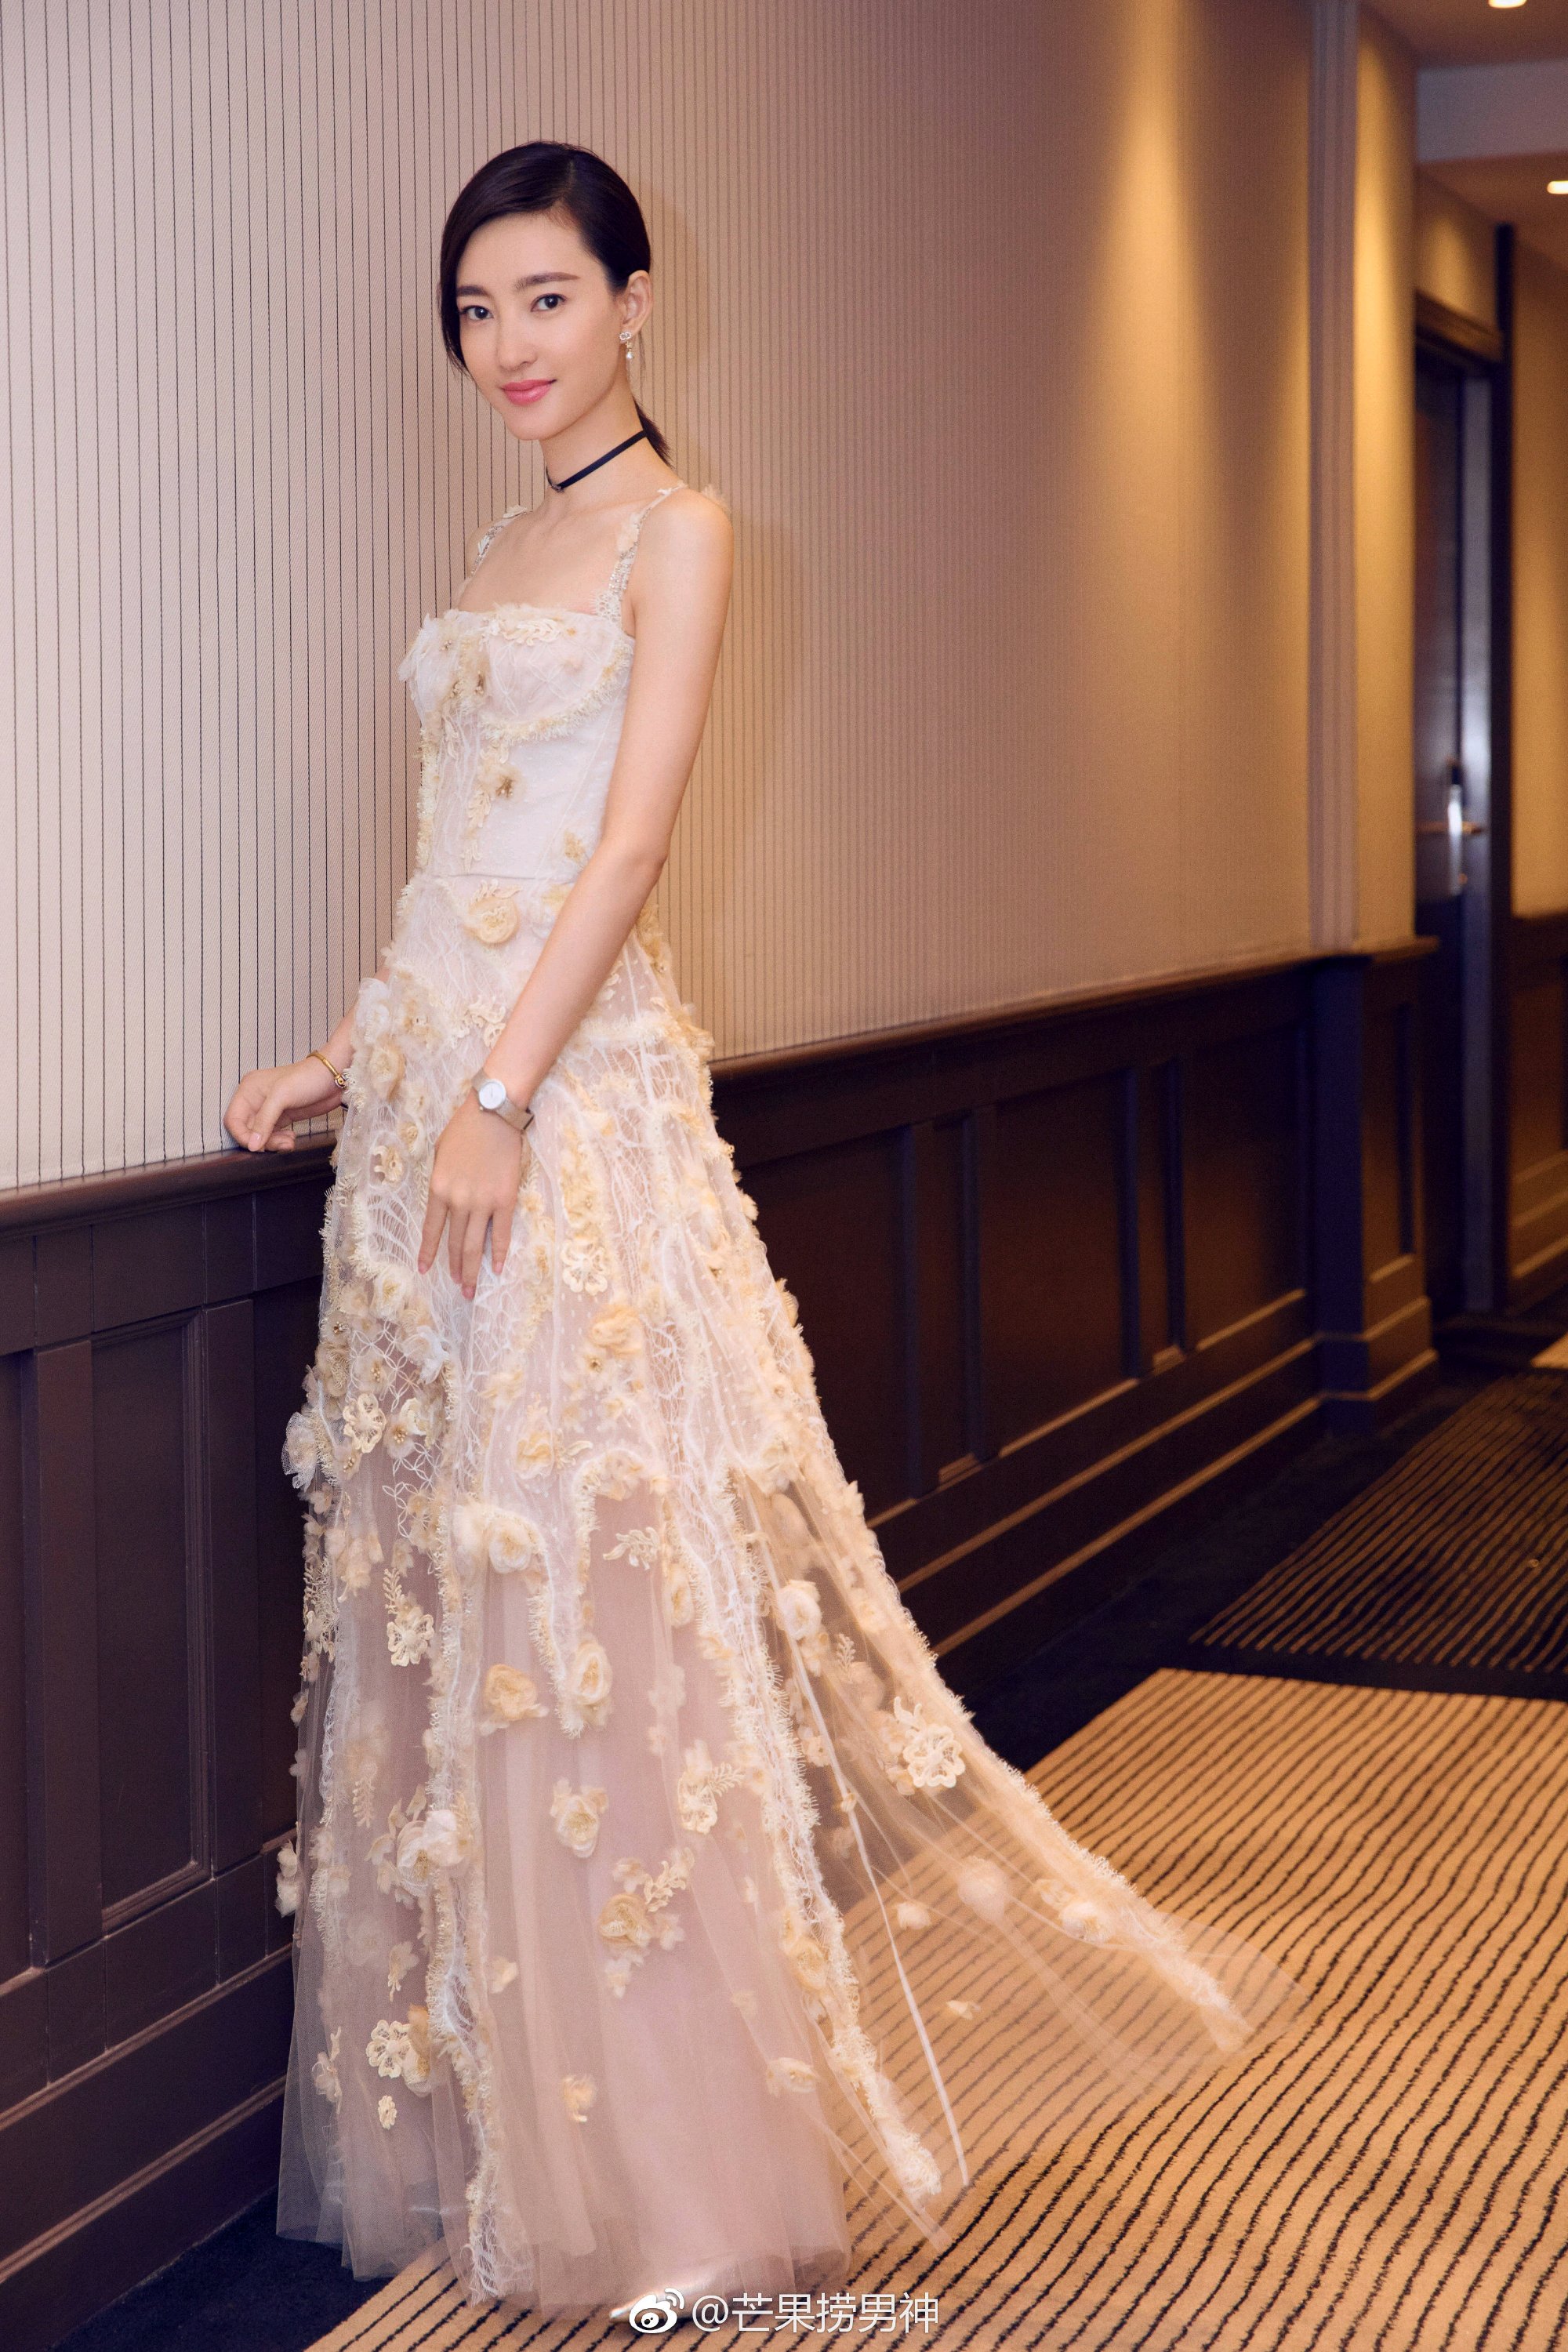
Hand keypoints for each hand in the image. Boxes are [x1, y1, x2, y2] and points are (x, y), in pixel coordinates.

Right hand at [224, 1056, 342, 1152]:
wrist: (333, 1077)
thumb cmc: (307, 1078)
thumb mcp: (282, 1096)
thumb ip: (264, 1121)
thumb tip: (252, 1145)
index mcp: (248, 1090)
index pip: (233, 1120)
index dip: (242, 1136)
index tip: (257, 1146)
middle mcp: (255, 1100)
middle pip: (246, 1130)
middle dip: (261, 1141)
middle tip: (280, 1143)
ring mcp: (268, 1110)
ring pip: (260, 1136)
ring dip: (273, 1143)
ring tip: (290, 1140)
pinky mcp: (282, 1117)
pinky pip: (272, 1135)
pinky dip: (280, 1141)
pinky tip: (291, 1138)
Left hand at [418, 1090, 526, 1297]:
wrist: (494, 1113)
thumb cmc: (464, 1128)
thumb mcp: (440, 1154)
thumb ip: (440, 1181)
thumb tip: (446, 1202)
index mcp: (438, 1188)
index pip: (431, 1229)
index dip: (428, 1252)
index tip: (424, 1270)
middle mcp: (459, 1201)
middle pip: (455, 1242)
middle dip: (454, 1268)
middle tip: (457, 1288)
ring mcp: (483, 1202)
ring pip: (475, 1244)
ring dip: (471, 1268)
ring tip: (470, 1288)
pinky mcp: (505, 1199)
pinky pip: (501, 1232)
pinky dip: (499, 1252)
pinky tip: (496, 1268)